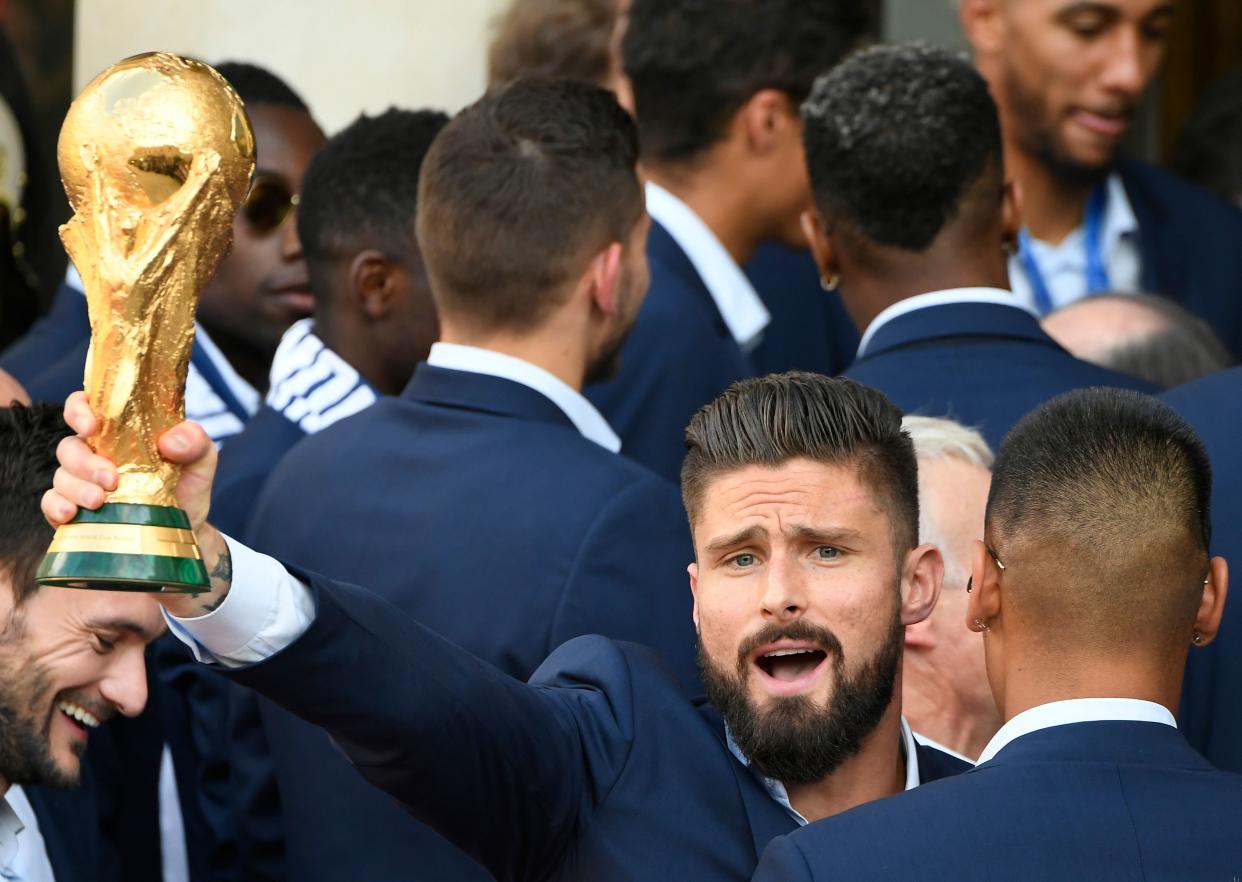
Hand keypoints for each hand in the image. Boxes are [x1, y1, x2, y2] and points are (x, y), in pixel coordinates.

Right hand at [42, 391, 231, 617]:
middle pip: (70, 447)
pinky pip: (51, 503)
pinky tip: (70, 514)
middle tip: (112, 479)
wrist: (186, 530)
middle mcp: (95, 454)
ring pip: (61, 476)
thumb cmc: (188, 486)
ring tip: (100, 501)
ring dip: (76, 488)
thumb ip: (194, 441)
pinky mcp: (74, 510)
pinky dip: (56, 507)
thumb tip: (171, 441)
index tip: (91, 424)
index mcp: (119, 433)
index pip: (86, 407)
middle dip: (86, 462)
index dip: (80, 409)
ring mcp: (81, 482)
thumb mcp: (201, 460)